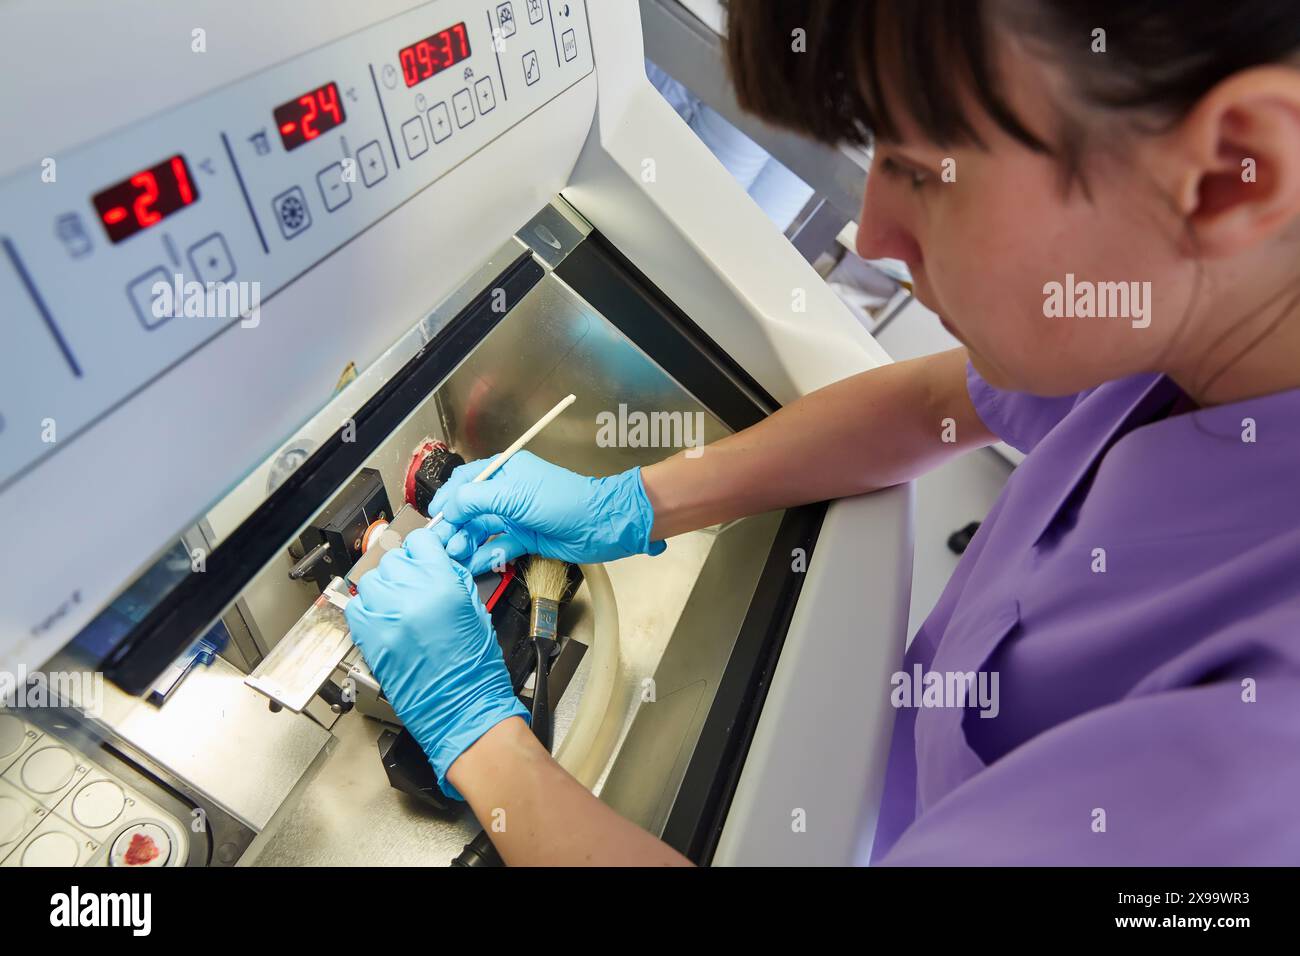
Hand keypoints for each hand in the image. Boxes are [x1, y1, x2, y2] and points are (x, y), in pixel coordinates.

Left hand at [344, 528, 527, 798]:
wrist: (462, 707)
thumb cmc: (474, 668)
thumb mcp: (475, 609)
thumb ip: (451, 579)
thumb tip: (434, 563)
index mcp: (443, 584)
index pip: (419, 542)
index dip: (422, 549)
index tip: (422, 557)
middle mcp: (412, 595)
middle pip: (393, 559)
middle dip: (404, 570)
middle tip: (413, 587)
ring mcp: (387, 617)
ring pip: (371, 581)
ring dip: (383, 588)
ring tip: (397, 605)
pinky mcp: (370, 638)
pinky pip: (355, 607)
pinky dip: (366, 609)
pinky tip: (382, 619)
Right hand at [429, 451, 665, 574]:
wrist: (600, 524)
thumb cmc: (563, 500)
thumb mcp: (514, 495)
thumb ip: (476, 499)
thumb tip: (448, 506)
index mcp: (505, 471)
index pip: (466, 481)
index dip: (448, 498)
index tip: (435, 516)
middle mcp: (508, 493)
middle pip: (470, 509)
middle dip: (454, 526)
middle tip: (442, 543)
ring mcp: (516, 517)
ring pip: (482, 531)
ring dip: (467, 543)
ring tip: (456, 555)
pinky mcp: (526, 539)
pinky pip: (499, 547)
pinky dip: (486, 556)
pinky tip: (475, 564)